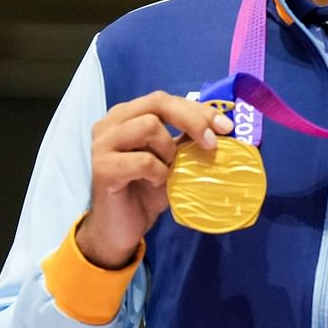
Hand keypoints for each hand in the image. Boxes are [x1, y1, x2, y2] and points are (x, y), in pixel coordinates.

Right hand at [77, 92, 232, 268]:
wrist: (120, 227)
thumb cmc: (146, 191)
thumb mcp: (173, 160)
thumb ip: (186, 140)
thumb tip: (223, 128)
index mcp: (127, 116)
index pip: (165, 99)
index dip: (198, 110)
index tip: (226, 128)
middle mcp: (110, 123)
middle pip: (158, 102)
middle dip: (192, 120)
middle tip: (211, 144)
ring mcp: (102, 144)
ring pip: (149, 126)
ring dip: (169, 150)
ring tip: (168, 170)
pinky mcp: (102, 168)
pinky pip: (144, 160)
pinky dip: (159, 173)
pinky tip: (155, 184)